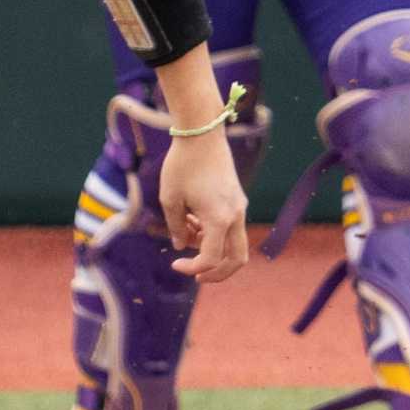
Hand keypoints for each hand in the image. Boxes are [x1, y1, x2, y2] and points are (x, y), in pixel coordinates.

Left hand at [159, 131, 248, 283]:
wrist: (201, 134)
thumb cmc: (182, 164)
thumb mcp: (170, 199)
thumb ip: (176, 227)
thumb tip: (182, 246)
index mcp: (219, 218)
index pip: (211, 259)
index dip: (193, 269)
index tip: (175, 264)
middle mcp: (235, 215)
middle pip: (236, 260)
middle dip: (216, 273)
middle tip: (195, 276)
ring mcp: (239, 207)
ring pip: (235, 245)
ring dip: (213, 250)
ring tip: (186, 232)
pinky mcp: (237, 200)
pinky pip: (231, 228)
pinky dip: (215, 234)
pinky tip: (192, 220)